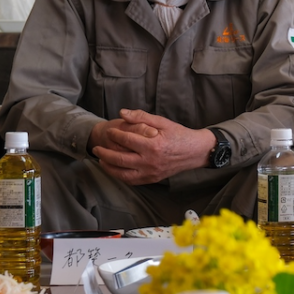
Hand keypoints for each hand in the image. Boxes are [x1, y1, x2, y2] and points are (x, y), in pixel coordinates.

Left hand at [90, 109, 215, 185]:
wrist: (196, 152)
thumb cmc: (180, 135)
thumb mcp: (163, 122)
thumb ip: (142, 117)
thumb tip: (122, 113)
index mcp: (153, 145)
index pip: (126, 140)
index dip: (114, 135)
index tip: (110, 131)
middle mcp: (150, 161)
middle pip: (119, 159)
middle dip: (105, 153)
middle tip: (97, 148)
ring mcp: (151, 172)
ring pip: (122, 174)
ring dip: (108, 167)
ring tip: (101, 160)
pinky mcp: (153, 179)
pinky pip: (131, 181)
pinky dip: (120, 176)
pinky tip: (114, 170)